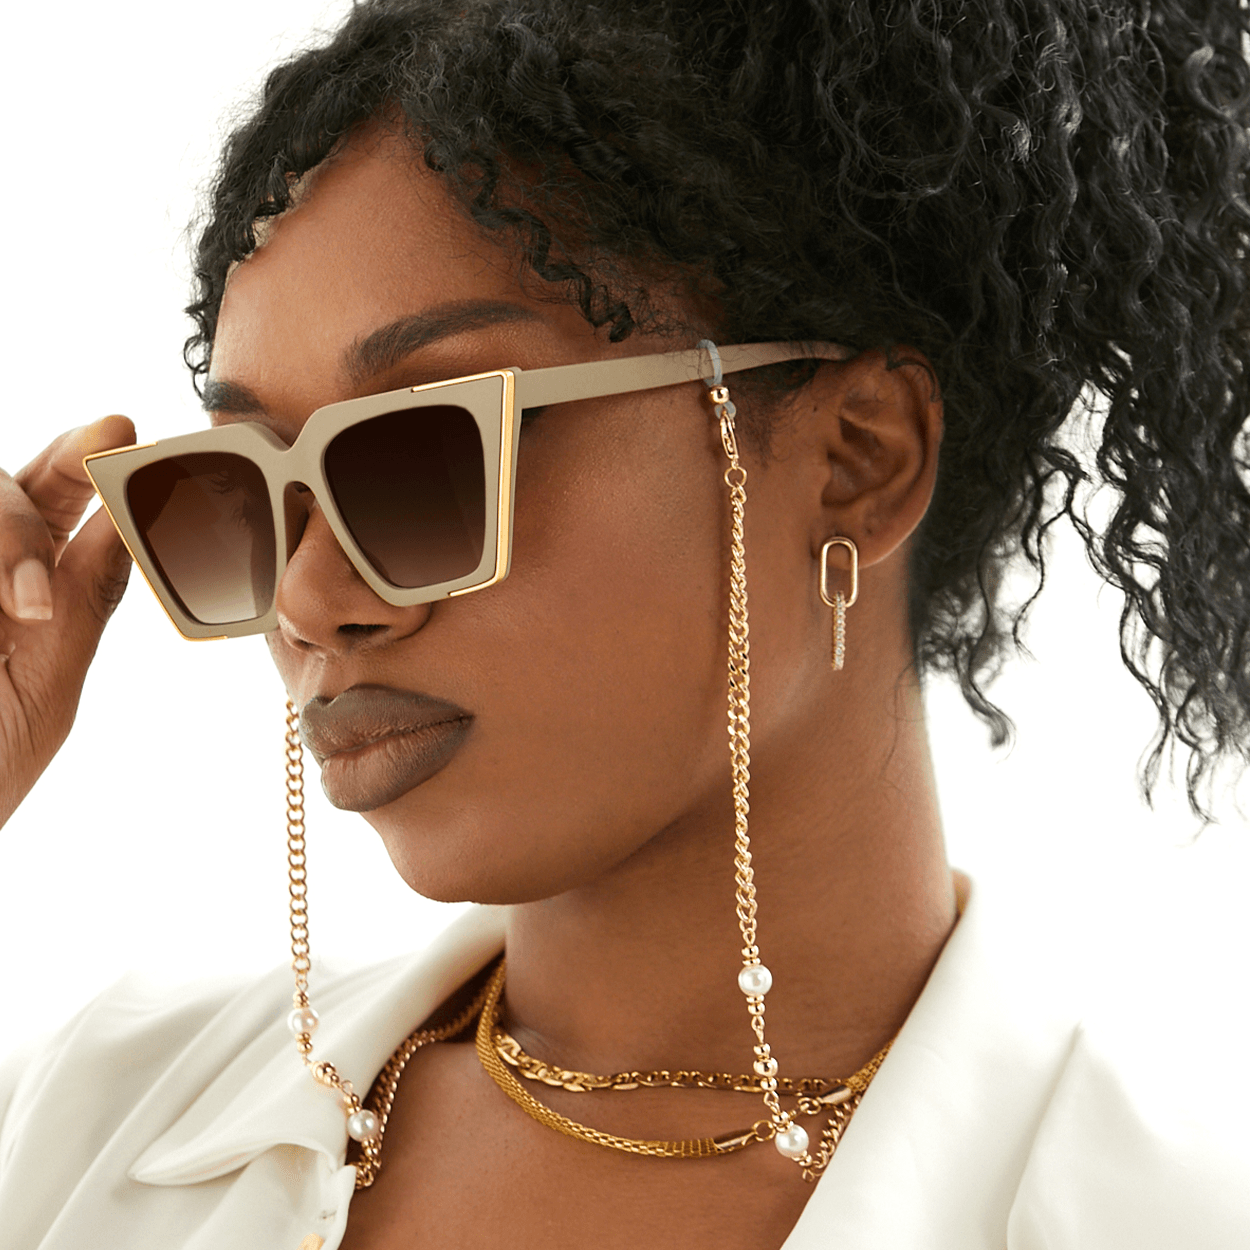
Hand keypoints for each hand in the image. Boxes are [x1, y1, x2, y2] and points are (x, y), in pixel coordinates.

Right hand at [0, 416, 135, 827]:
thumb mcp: (45, 688)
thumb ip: (81, 601)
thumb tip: (128, 520)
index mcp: (22, 600)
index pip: (58, 514)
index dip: (91, 467)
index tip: (128, 433)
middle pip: (10, 487)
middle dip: (63, 457)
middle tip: (110, 433)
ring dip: (9, 532)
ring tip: (22, 607)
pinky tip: (6, 605)